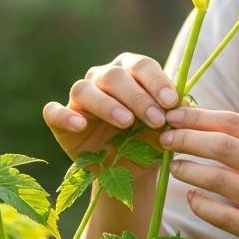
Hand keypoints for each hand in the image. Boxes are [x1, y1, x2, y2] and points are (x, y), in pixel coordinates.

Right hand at [43, 52, 179, 168]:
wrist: (129, 172)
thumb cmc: (150, 142)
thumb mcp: (167, 131)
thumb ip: (176, 116)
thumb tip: (185, 104)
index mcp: (131, 71)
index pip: (142, 66)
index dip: (157, 82)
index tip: (171, 102)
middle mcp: (103, 78)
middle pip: (115, 75)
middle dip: (138, 97)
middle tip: (156, 120)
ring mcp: (80, 98)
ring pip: (84, 89)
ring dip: (107, 104)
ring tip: (126, 122)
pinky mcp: (60, 120)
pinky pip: (53, 111)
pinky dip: (65, 115)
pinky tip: (81, 125)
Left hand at [159, 106, 238, 238]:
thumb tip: (200, 123)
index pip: (233, 122)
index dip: (197, 117)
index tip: (173, 115)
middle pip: (221, 147)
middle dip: (185, 139)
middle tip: (164, 138)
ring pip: (217, 180)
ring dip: (187, 170)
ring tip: (173, 166)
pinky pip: (221, 215)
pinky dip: (199, 204)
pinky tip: (191, 197)